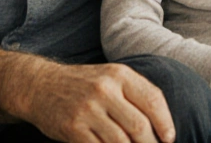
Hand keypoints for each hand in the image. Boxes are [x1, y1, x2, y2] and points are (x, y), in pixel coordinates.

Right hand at [9, 60, 177, 142]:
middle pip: (139, 125)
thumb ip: (135, 94)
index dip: (165, 122)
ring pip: (121, 141)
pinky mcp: (73, 128)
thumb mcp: (110, 78)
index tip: (169, 138)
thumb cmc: (83, 84)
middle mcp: (104, 90)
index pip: (152, 99)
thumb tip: (162, 123)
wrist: (40, 85)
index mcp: (119, 75)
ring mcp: (87, 110)